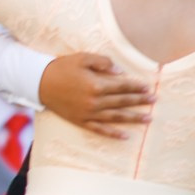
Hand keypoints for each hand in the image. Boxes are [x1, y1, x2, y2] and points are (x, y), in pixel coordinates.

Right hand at [38, 53, 153, 138]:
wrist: (39, 83)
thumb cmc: (62, 67)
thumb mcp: (82, 58)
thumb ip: (103, 63)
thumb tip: (120, 72)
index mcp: (96, 84)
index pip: (122, 86)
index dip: (136, 86)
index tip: (148, 87)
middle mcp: (94, 101)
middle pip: (122, 101)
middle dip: (140, 101)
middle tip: (154, 101)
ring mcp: (88, 113)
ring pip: (115, 117)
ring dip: (133, 118)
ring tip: (148, 119)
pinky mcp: (81, 121)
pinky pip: (100, 130)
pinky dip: (113, 133)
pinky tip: (125, 136)